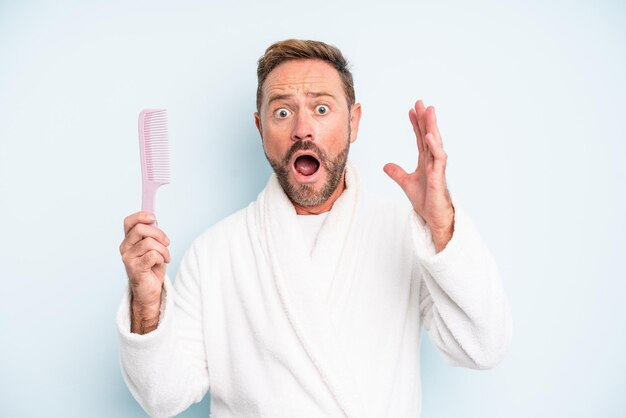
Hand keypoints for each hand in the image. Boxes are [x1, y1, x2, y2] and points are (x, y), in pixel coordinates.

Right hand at [119, 211, 170, 331]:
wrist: (150, 291)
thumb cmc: (152, 268)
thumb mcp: (154, 247)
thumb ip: (152, 234)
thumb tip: (154, 219)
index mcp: (129, 240)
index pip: (129, 222)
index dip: (141, 216)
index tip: (153, 217)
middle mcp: (125, 248)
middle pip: (140, 229)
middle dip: (159, 234)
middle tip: (166, 243)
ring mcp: (128, 258)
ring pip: (149, 243)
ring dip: (163, 250)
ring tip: (165, 257)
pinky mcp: (134, 268)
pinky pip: (152, 255)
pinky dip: (161, 258)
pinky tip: (161, 263)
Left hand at [384, 100, 454, 250]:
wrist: (433, 216)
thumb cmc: (425, 199)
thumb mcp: (406, 183)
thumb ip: (397, 173)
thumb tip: (385, 165)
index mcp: (426, 160)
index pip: (420, 137)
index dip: (416, 124)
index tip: (411, 110)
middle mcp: (433, 160)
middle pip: (429, 134)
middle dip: (425, 118)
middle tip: (420, 102)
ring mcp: (437, 166)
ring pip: (435, 141)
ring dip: (432, 126)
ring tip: (428, 111)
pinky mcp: (439, 175)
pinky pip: (438, 157)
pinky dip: (434, 145)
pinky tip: (429, 134)